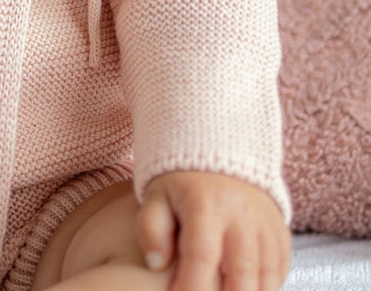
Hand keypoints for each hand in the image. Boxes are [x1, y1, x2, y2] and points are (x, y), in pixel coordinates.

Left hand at [137, 171, 289, 290]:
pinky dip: (263, 288)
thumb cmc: (179, 185)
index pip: (202, 256)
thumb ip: (150, 228)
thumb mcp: (156, 197)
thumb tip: (154, 263)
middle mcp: (242, 215)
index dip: (190, 286)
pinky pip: (278, 272)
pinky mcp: (281, 235)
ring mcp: (266, 225)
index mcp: (206, 204)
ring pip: (265, 278)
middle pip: (242, 274)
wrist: (218, 154)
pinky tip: (241, 289)